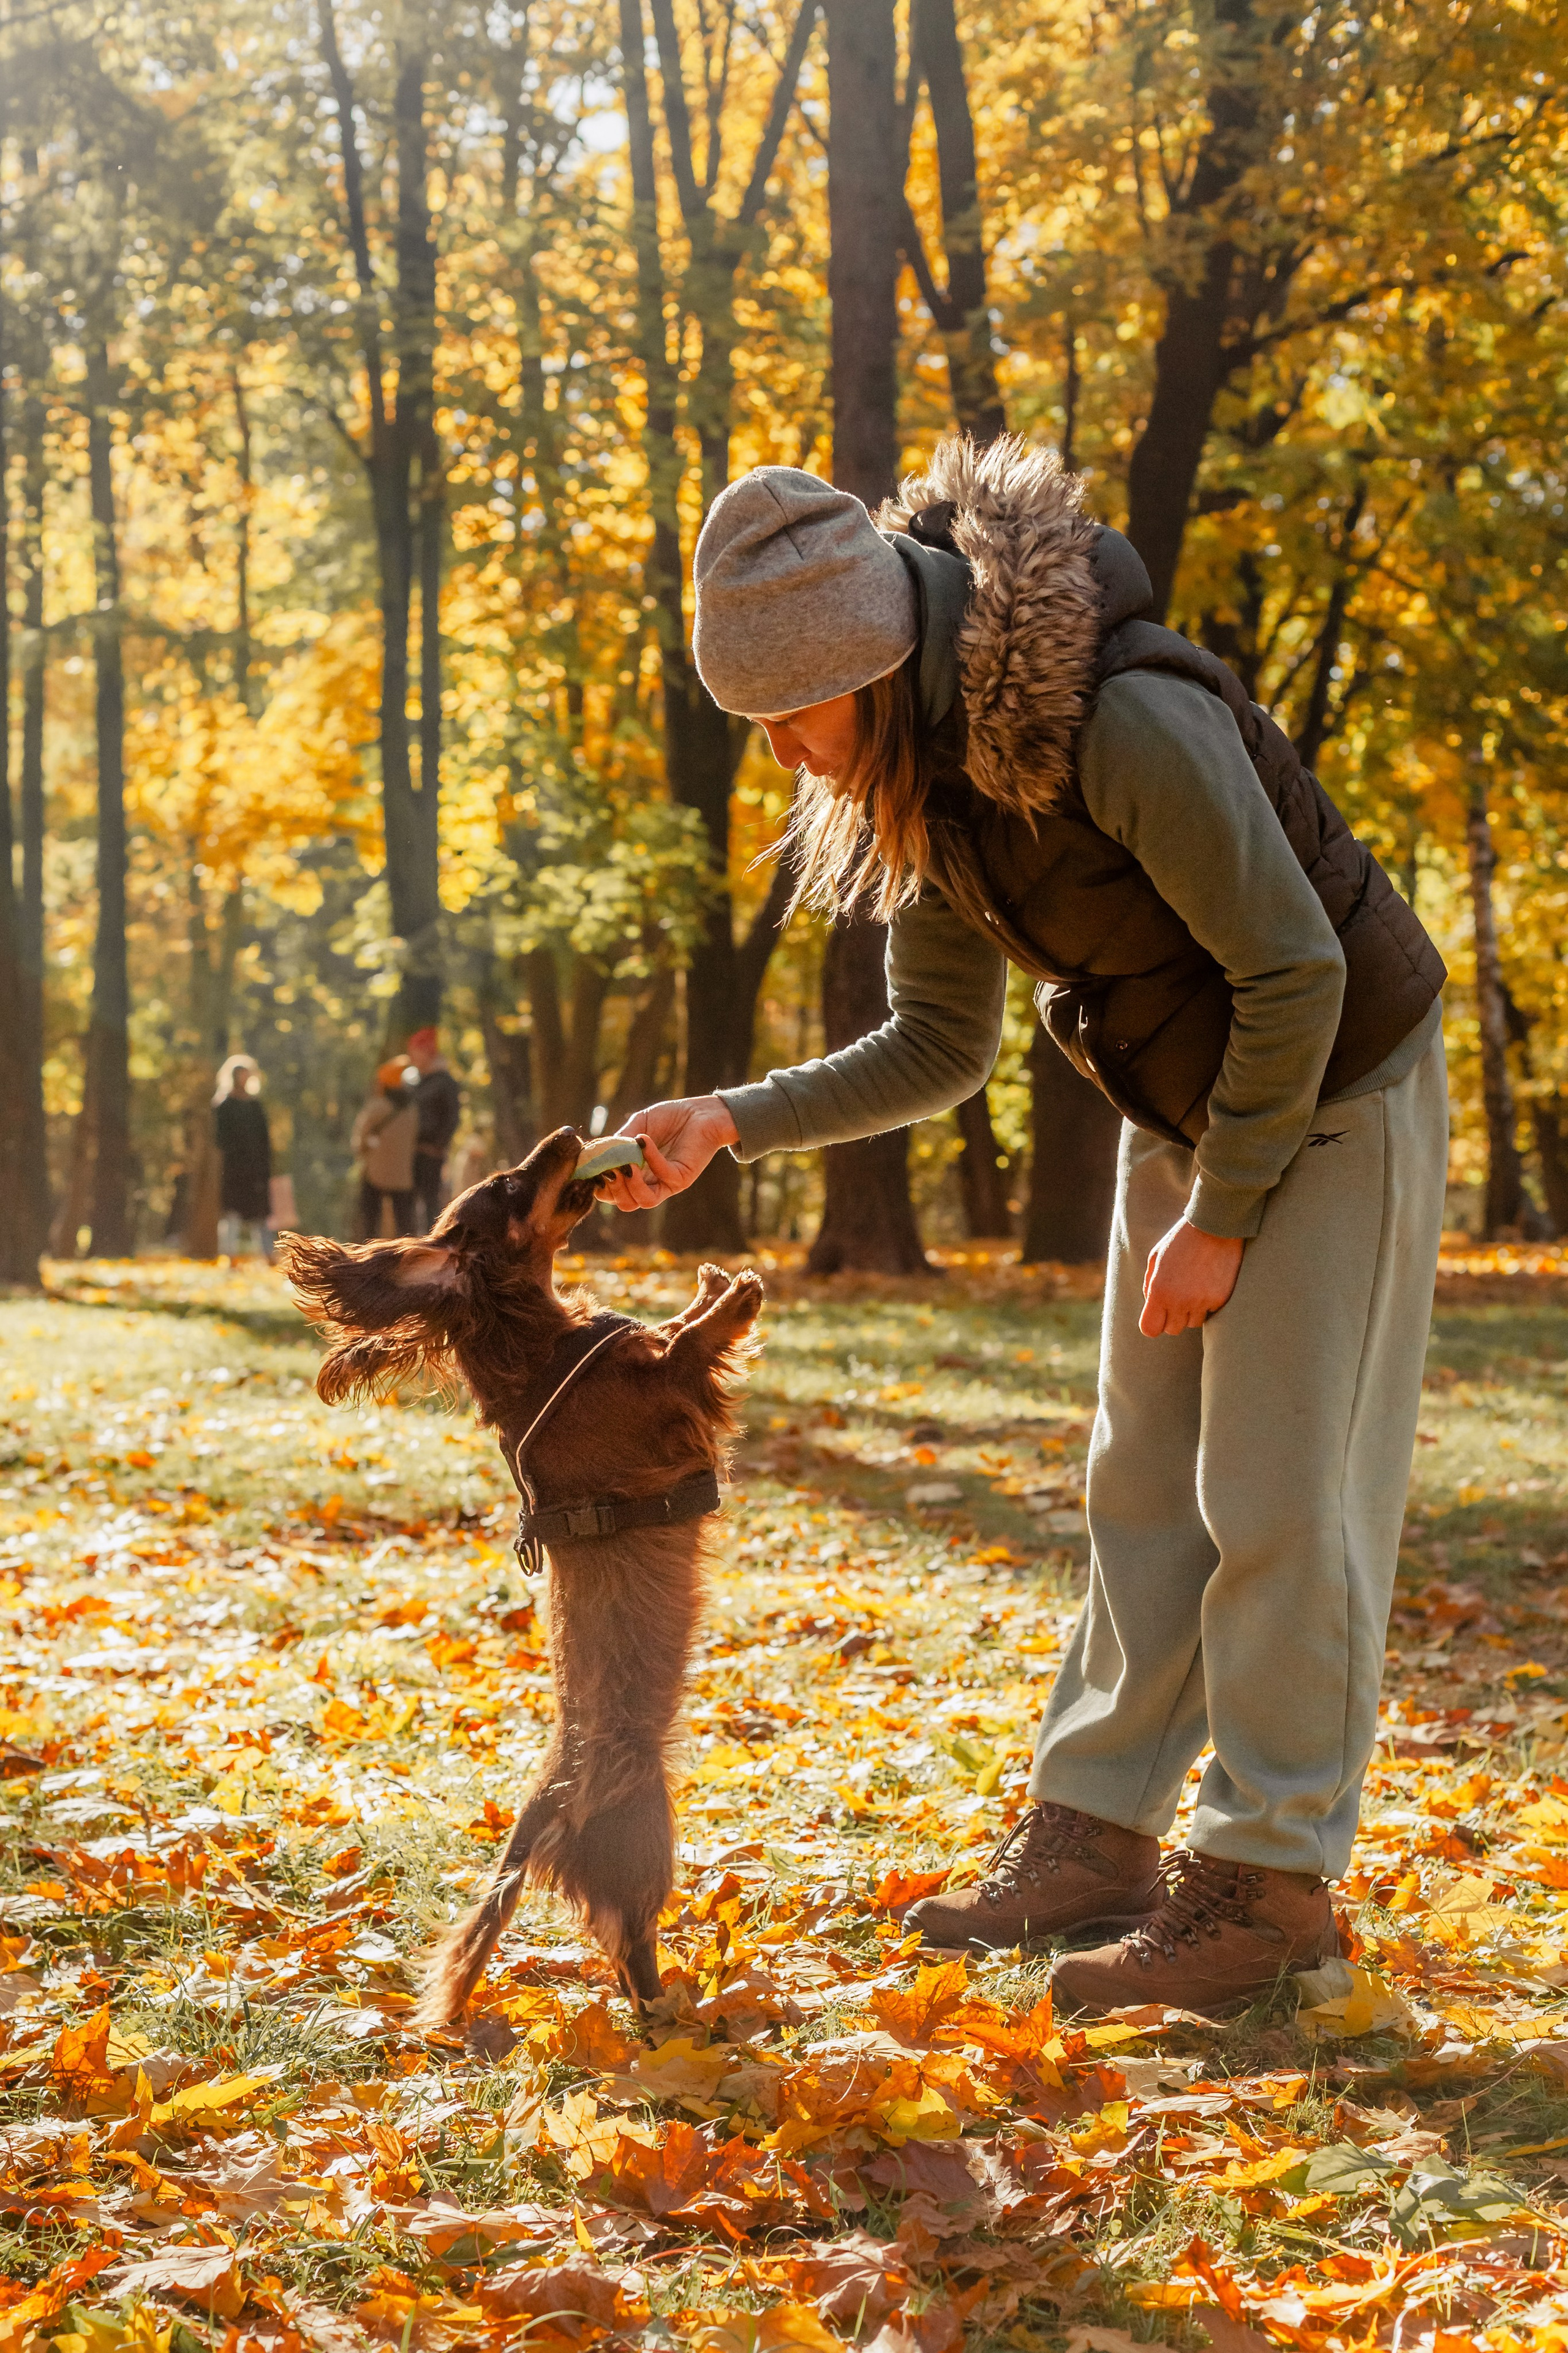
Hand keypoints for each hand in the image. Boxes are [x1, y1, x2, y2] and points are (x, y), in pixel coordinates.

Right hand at [600, 1095, 739, 1211]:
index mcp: (636, 1174)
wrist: (701, 1112)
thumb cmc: (670, 1118)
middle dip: (612, 1188)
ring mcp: (666, 1183)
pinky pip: (662, 1176)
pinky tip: (644, 1140)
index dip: (600, 1184)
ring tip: (626, 1164)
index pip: (612, 1193)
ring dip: (630, 1184)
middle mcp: (650, 1183)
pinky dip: (650, 1158)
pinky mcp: (681, 1178)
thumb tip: (597, 1154)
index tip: (593, 1166)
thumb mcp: (637, 1125)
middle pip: (625, 1203)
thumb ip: (619, 1141)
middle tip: (610, 1167)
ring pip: (642, 1201)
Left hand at [1140, 1218, 1243, 1337]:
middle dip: (1172, 1317)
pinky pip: (1210, 1312)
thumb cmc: (1181, 1240)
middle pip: (1172, 1329)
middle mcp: (1180, 1301)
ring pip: (1192, 1323)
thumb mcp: (1156, 1257)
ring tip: (1194, 1287)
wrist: (1214, 1227)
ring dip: (1191, 1311)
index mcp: (1159, 1291)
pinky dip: (1208, 1303)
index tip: (1158, 1315)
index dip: (1153, 1324)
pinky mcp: (1220, 1299)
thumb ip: (1149, 1284)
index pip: (1150, 1329)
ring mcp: (1202, 1302)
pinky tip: (1208, 1283)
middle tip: (1178, 1297)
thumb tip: (1150, 1304)